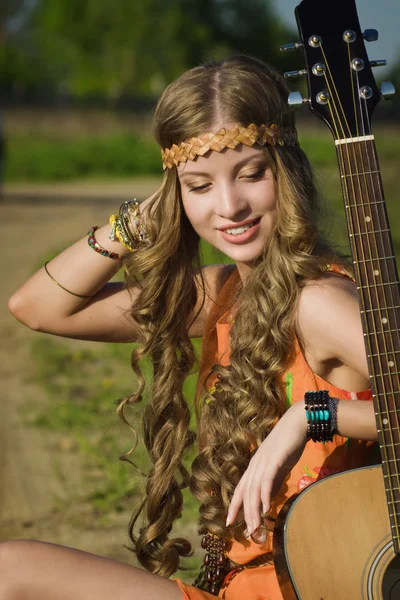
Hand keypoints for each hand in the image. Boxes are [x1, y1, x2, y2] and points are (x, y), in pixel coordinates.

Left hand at [226, 401, 306, 537]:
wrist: (297, 423)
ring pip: (253, 489)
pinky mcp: (273, 460)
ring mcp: (262, 461)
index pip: (239, 489)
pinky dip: (265, 495)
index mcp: (254, 467)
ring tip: (255, 526)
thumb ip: (272, 482)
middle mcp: (254, 465)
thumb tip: (268, 500)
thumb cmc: (288, 445)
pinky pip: (266, 480)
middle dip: (245, 513)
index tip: (229, 522)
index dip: (234, 506)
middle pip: (245, 492)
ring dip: (254, 509)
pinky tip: (267, 508)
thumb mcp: (278, 468)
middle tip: (247, 532)